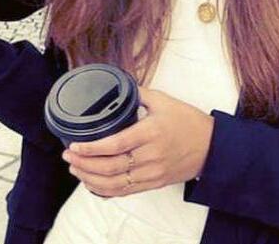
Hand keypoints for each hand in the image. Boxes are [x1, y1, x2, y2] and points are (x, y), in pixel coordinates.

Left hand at [62, 86, 214, 197]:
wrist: (210, 146)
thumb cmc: (187, 121)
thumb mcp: (164, 100)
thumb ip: (139, 94)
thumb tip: (118, 87)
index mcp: (151, 132)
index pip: (115, 144)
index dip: (91, 148)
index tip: (75, 145)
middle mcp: (151, 156)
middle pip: (111, 167)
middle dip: (85, 164)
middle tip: (68, 156)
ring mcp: (152, 173)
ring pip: (115, 183)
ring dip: (90, 179)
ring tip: (76, 169)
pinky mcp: (154, 183)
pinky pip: (125, 192)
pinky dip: (105, 190)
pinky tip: (93, 183)